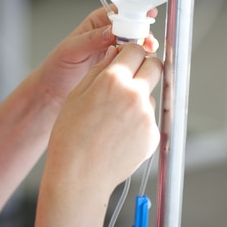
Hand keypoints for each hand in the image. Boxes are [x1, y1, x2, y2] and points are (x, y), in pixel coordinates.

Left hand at [33, 6, 158, 106]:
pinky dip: (140, 61)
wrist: (55, 90)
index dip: (134, 12)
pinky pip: (134, 60)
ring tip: (147, 54)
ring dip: (144, 47)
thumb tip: (110, 30)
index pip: (120, 11)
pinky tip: (142, 65)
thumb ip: (91, 39)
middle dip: (143, 32)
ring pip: (136, 44)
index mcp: (97, 23)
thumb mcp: (72, 49)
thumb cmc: (58, 66)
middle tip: (148, 42)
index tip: (147, 15)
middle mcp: (108, 34)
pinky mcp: (118, 65)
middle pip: (133, 27)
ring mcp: (115, 50)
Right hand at [35, 43, 161, 226]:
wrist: (80, 176)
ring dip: (139, 96)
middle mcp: (135, 95)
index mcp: (113, 80)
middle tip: (132, 74)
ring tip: (114, 116)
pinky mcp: (152, 135)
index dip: (129, 51)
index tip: (126, 56)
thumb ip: (100, 70)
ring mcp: (147, 116)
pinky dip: (138, 120)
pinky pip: (149, 118)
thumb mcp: (77, 95)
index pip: (135, 50)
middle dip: (145, 65)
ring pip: (150, 94)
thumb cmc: (71, 137)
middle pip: (155, 66)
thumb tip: (115, 53)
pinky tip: (118, 132)